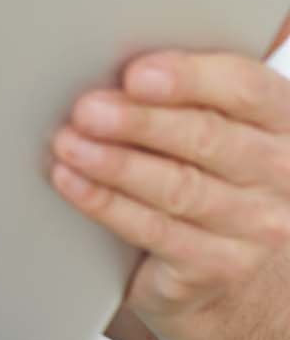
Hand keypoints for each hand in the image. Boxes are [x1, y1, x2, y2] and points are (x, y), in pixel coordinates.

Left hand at [51, 51, 289, 326]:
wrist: (240, 265)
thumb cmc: (214, 167)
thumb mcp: (217, 121)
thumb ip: (182, 92)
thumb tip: (112, 72)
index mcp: (281, 119)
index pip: (246, 89)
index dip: (189, 79)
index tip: (137, 74)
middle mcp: (279, 173)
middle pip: (207, 138)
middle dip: (139, 122)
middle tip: (87, 110)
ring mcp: (255, 225)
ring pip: (178, 187)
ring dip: (115, 163)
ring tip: (70, 144)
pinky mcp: (219, 266)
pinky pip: (156, 231)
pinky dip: (107, 203)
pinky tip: (74, 182)